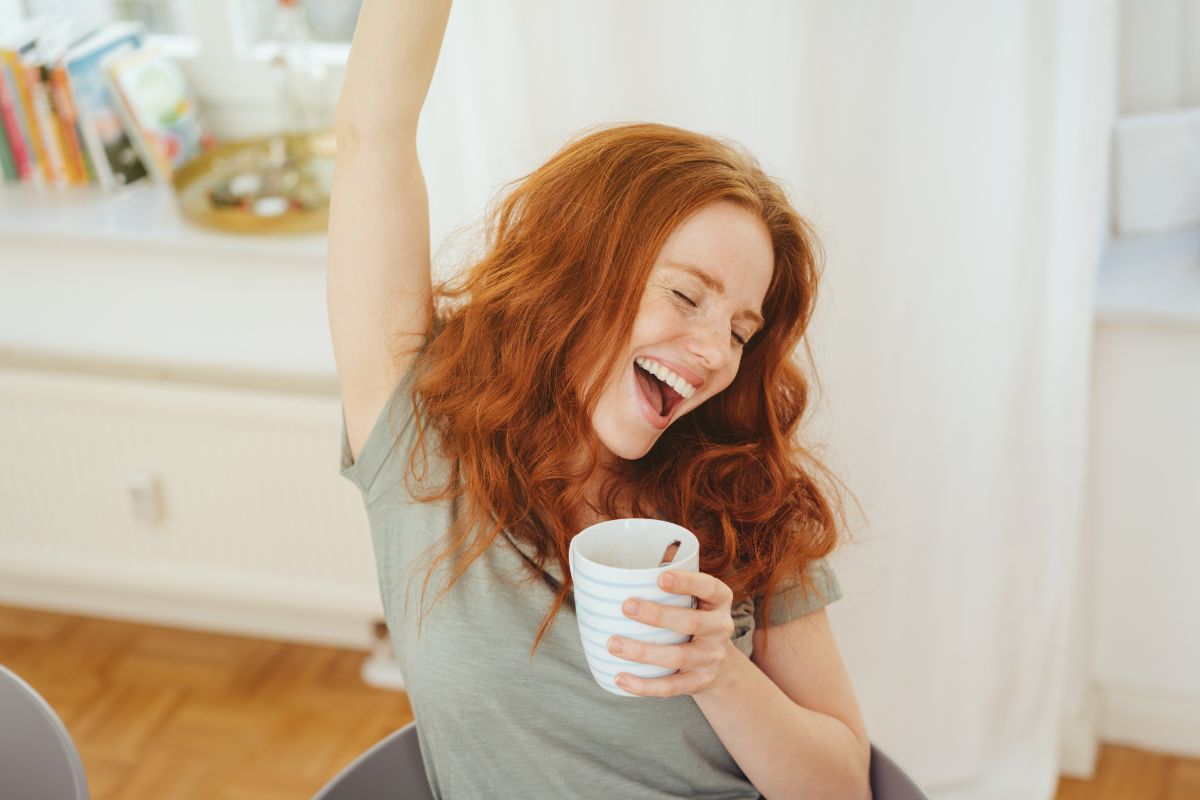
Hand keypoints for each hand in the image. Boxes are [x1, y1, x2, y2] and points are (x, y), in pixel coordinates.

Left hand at [607, 570, 735, 697]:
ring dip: (642, 651)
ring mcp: (711, 657)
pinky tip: (620, 677)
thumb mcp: (694, 599)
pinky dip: (644, 685)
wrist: (718, 663)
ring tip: (613, 644)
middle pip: (691, 622)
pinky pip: (670, 687)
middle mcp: (719, 628)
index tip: (660, 577)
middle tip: (626, 606)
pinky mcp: (699, 682)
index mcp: (719, 601)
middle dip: (657, 615)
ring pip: (677, 657)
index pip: (709, 588)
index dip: (687, 582)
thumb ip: (669, 587)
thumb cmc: (693, 618)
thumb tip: (619, 574)